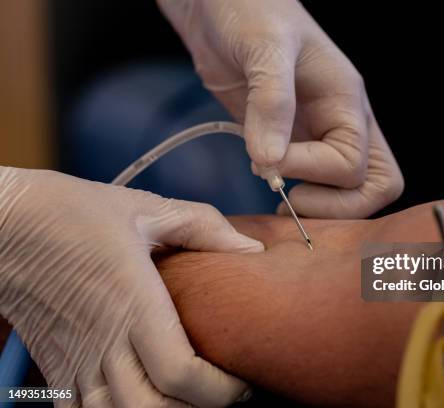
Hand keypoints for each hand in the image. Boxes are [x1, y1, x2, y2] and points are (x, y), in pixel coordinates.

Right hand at [0, 167, 262, 406]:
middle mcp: (102, 340)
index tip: (241, 381)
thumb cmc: (75, 210)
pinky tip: (137, 402)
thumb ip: (204, 226)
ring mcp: (73, 358)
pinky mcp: (53, 364)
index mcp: (133, 301)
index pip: (181, 375)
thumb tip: (252, 248)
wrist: (5, 220)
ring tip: (184, 400)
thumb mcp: (145, 207)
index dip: (219, 391)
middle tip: (223, 394)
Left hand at [158, 0, 403, 217]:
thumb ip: (272, 103)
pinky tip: (266, 179)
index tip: (269, 160)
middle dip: (335, 205)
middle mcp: (342, 122)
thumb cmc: (249, 10)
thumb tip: (271, 163)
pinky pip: (313, 183)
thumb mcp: (265, 46)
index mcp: (347, 99)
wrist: (219, 6)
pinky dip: (296, 193)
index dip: (313, 172)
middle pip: (373, 187)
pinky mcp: (293, 141)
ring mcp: (319, 135)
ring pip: (348, 191)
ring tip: (275, 191)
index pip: (354, 164)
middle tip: (289, 199)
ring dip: (317, 204)